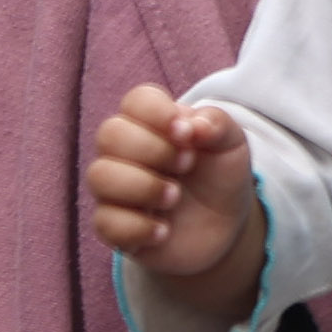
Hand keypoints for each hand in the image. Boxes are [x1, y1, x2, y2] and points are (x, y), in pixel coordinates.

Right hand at [88, 84, 262, 309]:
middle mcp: (124, 152)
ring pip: (99, 176)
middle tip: (187, 165)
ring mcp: (115, 189)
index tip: (188, 134)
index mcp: (151, 123)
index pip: (136, 101)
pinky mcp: (113, 226)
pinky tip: (164, 231)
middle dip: (153, 149)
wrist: (224, 226)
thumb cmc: (219, 176)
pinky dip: (138, 227)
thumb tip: (195, 124)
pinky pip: (105, 222)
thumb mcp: (232, 145)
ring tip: (174, 197)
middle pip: (110, 134)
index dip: (158, 113)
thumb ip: (218, 124)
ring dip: (142, 186)